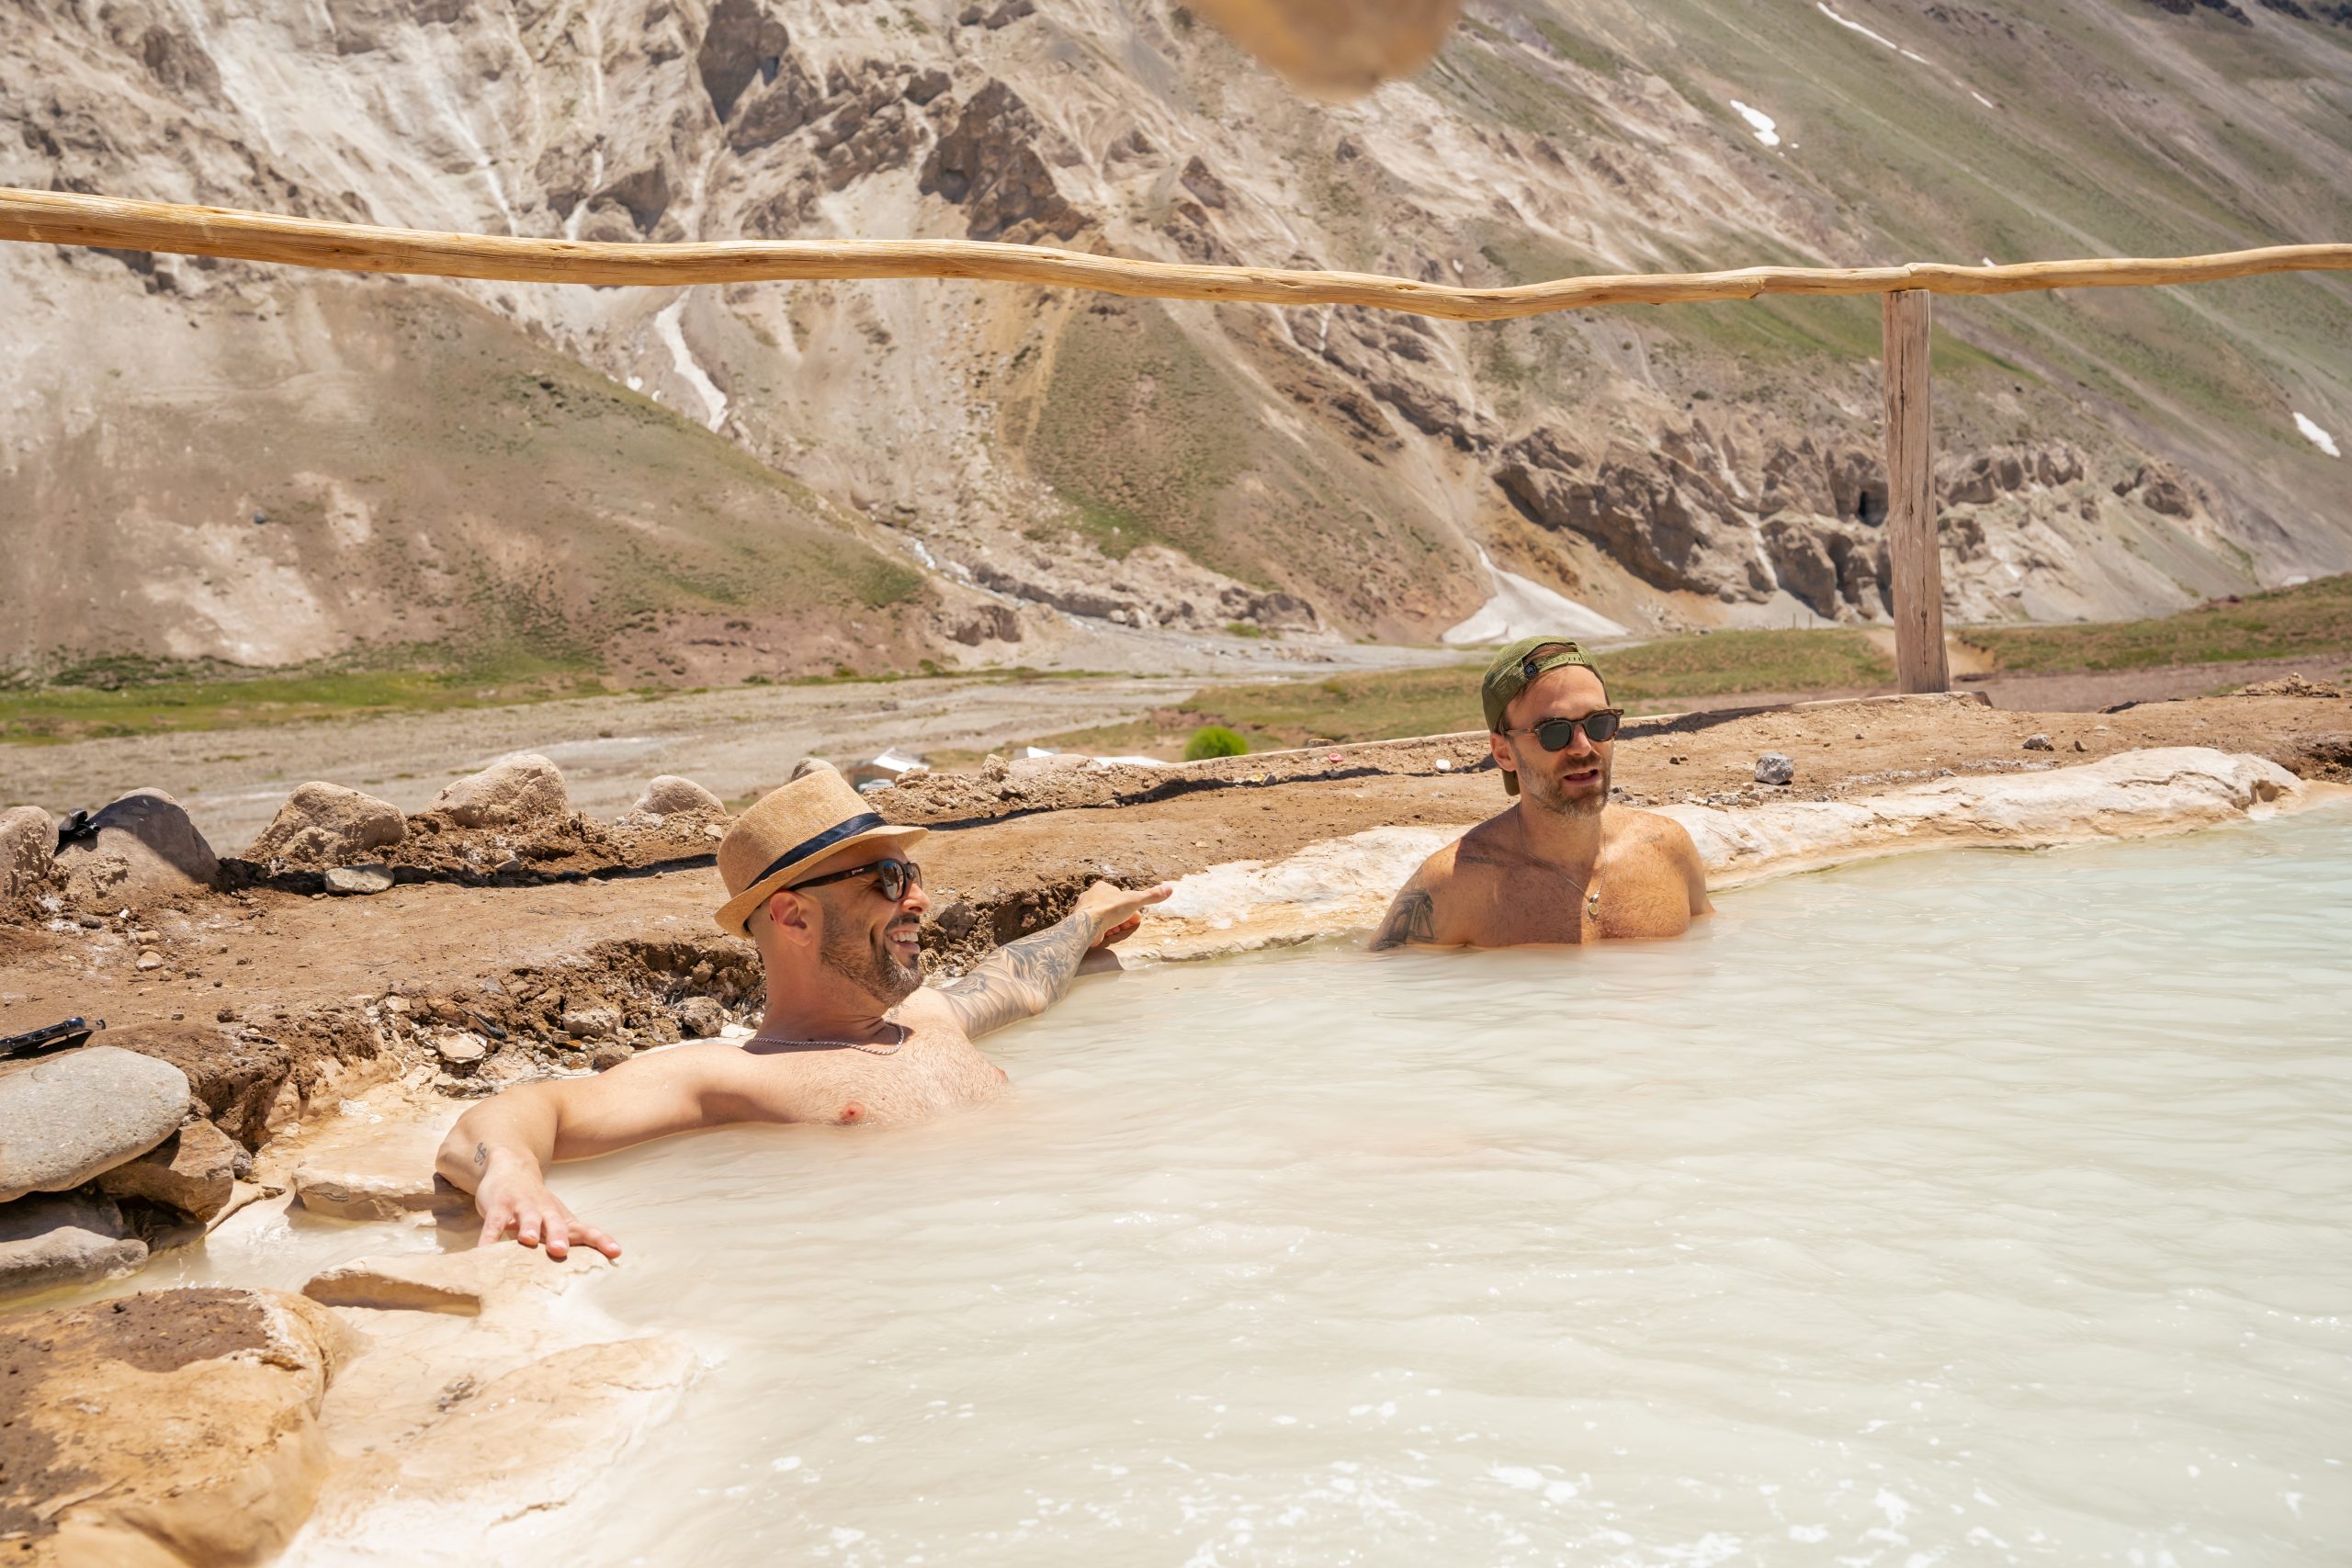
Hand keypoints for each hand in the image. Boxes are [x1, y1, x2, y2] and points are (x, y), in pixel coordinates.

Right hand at [472, 1152, 620, 1261]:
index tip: (616, 1253)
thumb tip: (588, 1270)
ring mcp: (522, 1207)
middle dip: (559, 1236)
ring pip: (527, 1218)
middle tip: (561, 1251)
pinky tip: (484, 1251)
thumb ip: (570, 1239)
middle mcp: (545, 1211)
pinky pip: (493, 1223)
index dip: (600, 1240)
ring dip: (529, 1227)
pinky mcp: (499, 1206)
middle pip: (555, 1223)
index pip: (585, 1230)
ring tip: (529, 1240)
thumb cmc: (538, 1204)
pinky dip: (489, 1237)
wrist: (512, 1167)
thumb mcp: (556, 1221)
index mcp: (562, 1218)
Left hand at [1075, 879, 1172, 948]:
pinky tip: (1108, 935)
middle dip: (1123, 918)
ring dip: (1114, 925)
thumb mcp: (1135, 900)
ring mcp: (1084, 911)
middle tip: (1128, 925)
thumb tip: (1169, 888)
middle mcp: (1091, 897)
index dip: (1130, 907)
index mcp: (1102, 887)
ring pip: (1104, 918)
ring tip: (1119, 931)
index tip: (1136, 916)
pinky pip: (1095, 927)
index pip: (1119, 896)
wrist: (1087, 925)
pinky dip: (1104, 932)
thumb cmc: (1109, 909)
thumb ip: (1151, 895)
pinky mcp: (1081, 924)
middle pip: (1112, 908)